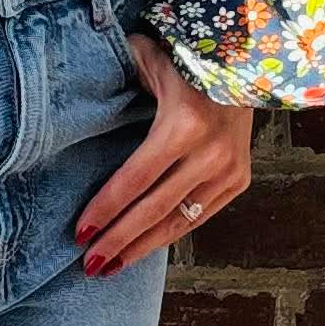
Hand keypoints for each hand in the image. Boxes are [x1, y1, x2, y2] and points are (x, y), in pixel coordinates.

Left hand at [74, 32, 252, 274]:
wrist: (248, 62)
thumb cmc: (186, 58)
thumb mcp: (149, 58)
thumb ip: (117, 76)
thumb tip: (77, 95)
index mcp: (185, 124)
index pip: (136, 178)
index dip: (107, 208)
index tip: (80, 233)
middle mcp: (211, 153)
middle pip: (155, 210)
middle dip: (120, 240)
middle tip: (90, 265)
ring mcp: (229, 170)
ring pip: (179, 221)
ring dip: (142, 247)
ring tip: (111, 267)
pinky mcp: (240, 180)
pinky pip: (199, 216)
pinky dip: (169, 234)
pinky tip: (144, 248)